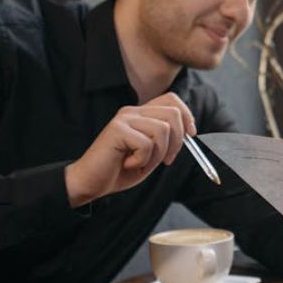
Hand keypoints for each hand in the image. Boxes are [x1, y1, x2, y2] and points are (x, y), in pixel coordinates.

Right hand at [64, 92, 195, 206]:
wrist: (91, 183)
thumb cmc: (120, 170)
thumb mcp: (152, 154)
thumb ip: (166, 140)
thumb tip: (190, 131)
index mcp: (141, 114)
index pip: (172, 99)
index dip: (187, 116)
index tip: (190, 135)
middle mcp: (132, 111)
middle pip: (173, 113)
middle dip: (177, 141)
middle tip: (166, 160)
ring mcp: (124, 119)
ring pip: (162, 130)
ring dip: (158, 154)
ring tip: (141, 163)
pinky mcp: (117, 130)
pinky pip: (146, 144)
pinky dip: (143, 160)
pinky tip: (127, 164)